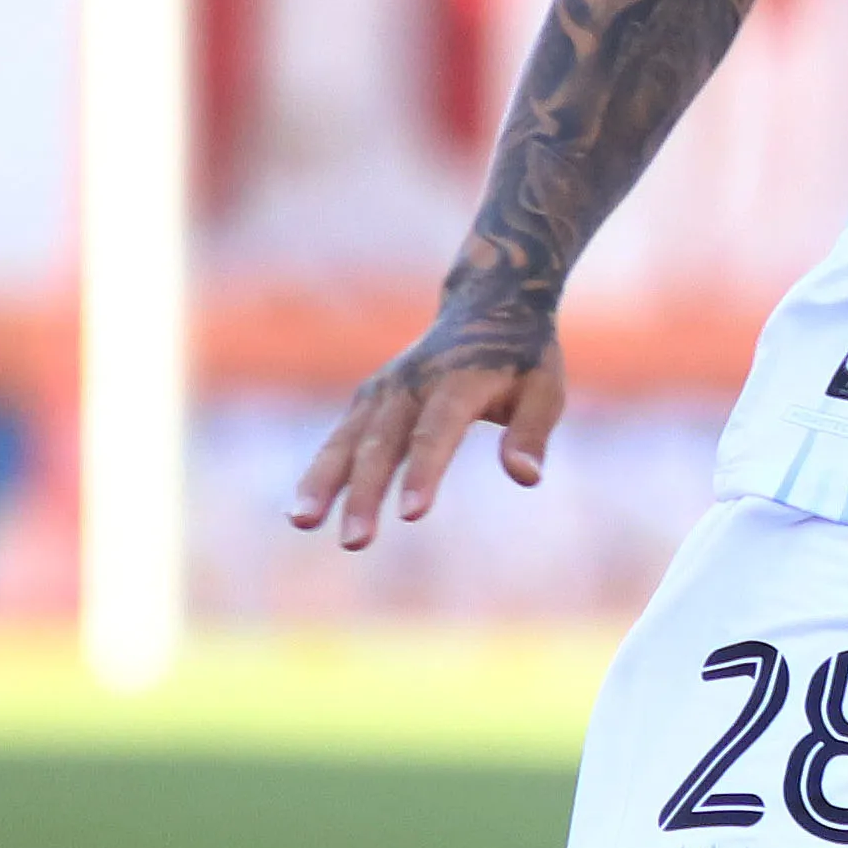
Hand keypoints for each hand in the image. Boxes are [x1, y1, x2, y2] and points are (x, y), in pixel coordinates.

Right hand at [289, 301, 566, 547]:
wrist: (487, 306)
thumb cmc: (523, 360)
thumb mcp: (545, 390)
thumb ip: (533, 433)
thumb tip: (526, 477)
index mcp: (459, 381)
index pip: (437, 430)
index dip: (424, 472)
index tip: (411, 515)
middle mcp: (411, 384)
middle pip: (382, 443)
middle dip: (365, 493)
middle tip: (355, 541)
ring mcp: (383, 391)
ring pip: (347, 441)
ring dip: (323, 484)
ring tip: (302, 523)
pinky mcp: (368, 400)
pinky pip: (338, 440)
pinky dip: (319, 473)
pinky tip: (303, 512)